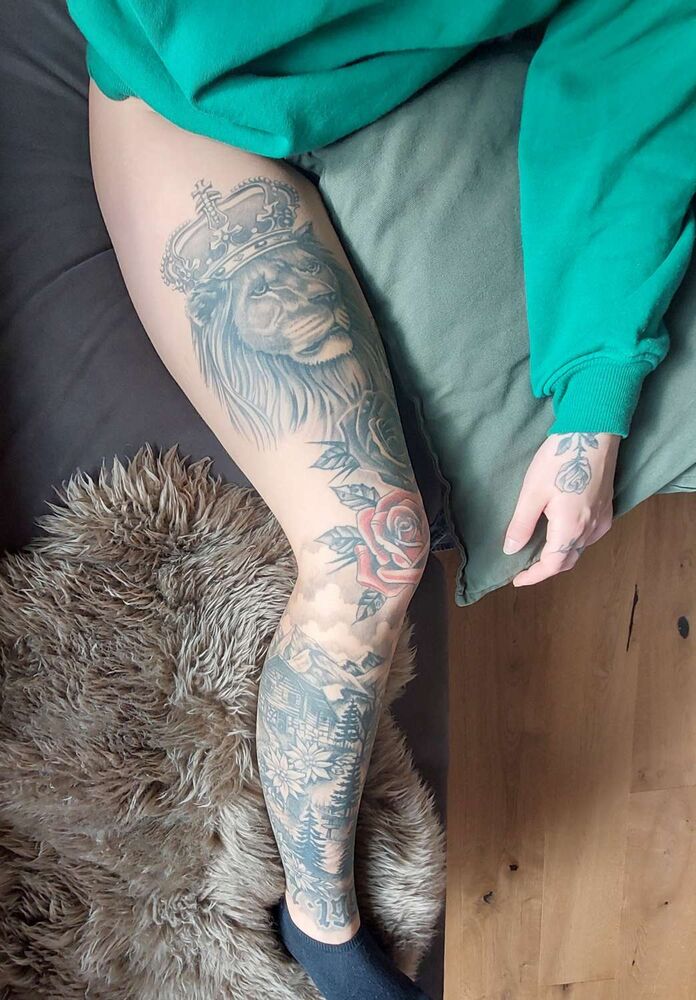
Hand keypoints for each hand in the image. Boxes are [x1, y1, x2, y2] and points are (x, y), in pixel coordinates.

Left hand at [503, 432, 619, 586]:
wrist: (593, 434)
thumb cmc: (560, 460)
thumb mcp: (532, 493)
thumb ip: (521, 525)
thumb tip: (511, 550)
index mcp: (570, 528)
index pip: (552, 565)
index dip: (534, 576)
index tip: (517, 580)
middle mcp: (590, 529)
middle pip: (568, 560)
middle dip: (546, 568)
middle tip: (526, 569)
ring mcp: (601, 519)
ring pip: (580, 549)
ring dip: (561, 555)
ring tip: (540, 552)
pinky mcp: (607, 508)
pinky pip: (590, 536)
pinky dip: (574, 542)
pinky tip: (562, 533)